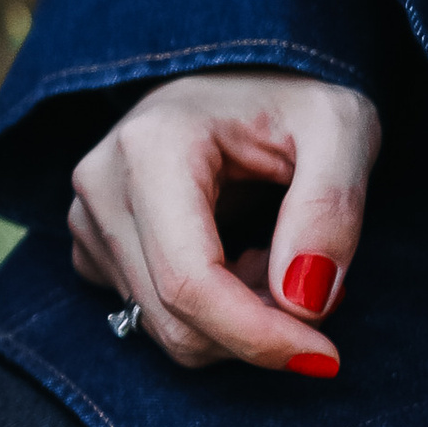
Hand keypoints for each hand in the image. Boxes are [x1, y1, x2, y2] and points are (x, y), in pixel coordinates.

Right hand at [68, 71, 382, 375]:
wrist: (245, 71)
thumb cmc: (297, 96)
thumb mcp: (342, 130)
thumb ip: (331, 210)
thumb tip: (302, 301)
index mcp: (152, 148)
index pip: (189, 283)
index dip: (259, 336)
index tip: (326, 355)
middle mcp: (100, 183)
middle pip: (173, 318)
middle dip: (256, 330)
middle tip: (316, 289)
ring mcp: (85, 216)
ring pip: (162, 326)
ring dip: (237, 319)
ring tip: (277, 257)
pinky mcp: (90, 242)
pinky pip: (147, 314)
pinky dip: (208, 313)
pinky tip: (237, 256)